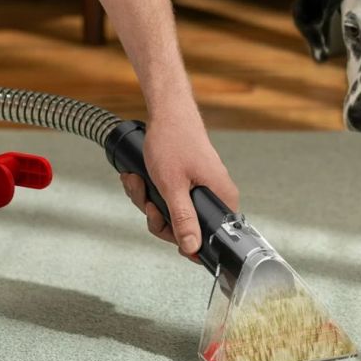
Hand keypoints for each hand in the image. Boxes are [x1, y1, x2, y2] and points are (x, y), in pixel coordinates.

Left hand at [121, 113, 238, 259]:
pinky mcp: (187, 182)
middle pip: (185, 227)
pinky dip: (149, 190)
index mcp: (222, 199)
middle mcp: (215, 195)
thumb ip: (183, 219)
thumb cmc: (173, 141)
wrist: (168, 112)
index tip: (164, 226)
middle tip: (147, 201)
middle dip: (158, 216)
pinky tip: (138, 178)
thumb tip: (192, 248)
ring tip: (138, 181)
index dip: (183, 240)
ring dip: (147, 200)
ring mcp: (200, 188)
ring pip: (171, 212)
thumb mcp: (173, 186)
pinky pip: (167, 198)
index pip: (209, 237)